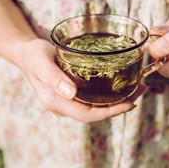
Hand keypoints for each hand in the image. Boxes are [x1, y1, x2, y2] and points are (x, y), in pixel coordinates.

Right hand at [19, 38, 145, 122]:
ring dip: (118, 100)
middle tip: (140, 90)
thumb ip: (53, 77)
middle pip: (95, 112)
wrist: (28, 54)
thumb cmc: (33, 55)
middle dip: (119, 106)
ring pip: (96, 106)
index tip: (129, 103)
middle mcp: (64, 104)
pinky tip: (121, 84)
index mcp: (55, 102)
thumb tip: (71, 93)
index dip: (109, 112)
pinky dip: (109, 93)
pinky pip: (93, 98)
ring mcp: (69, 100)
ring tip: (137, 86)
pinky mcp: (73, 93)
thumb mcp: (40, 61)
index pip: (86, 114)